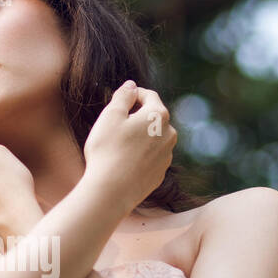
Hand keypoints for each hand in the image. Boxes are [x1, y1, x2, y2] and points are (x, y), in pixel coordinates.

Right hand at [82, 81, 176, 215]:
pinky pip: (151, 157)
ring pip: (153, 138)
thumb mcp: (110, 116)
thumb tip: (131, 86)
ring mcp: (167, 156)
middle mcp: (169, 134)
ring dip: (140, 136)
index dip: (133, 94)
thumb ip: (123, 96)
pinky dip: (140, 155)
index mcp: (159, 116)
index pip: (149, 95)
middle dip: (137, 116)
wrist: (111, 191)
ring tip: (118, 145)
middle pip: (153, 117)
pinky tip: (124, 162)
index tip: (120, 99)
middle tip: (115, 124)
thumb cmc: (108, 150)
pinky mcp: (160, 174)